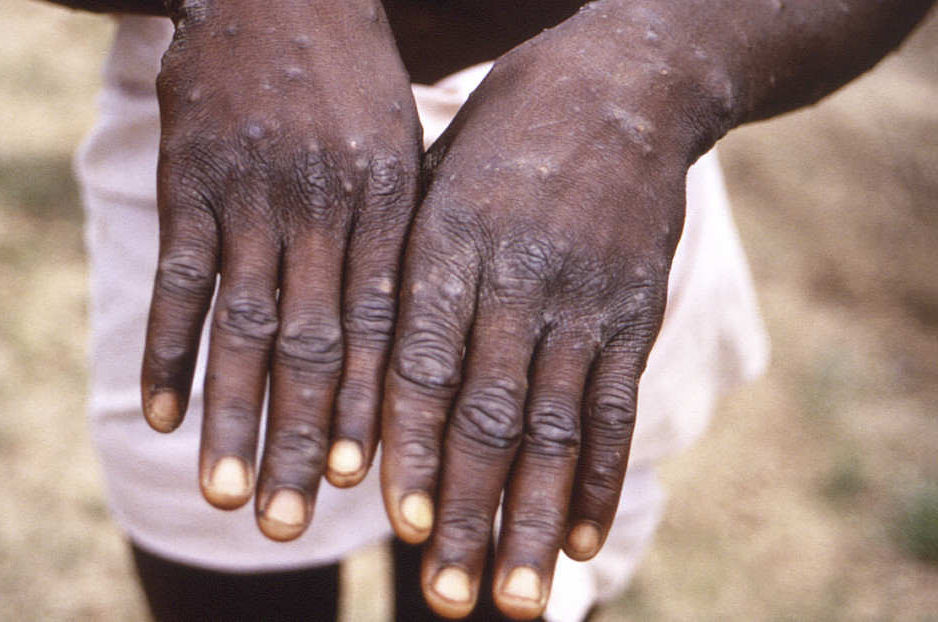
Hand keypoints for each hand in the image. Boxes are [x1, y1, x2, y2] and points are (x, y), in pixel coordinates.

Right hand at [141, 0, 420, 540]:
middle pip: (314, 344)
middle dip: (305, 438)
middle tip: (294, 522)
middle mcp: (322, 207)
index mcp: (387, 203)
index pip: (382, 326)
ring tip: (228, 493)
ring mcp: (251, 195)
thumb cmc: (354, 80)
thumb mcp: (403, 147)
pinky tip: (159, 413)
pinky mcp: (189, 180)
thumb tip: (407, 341)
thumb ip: (401, 238)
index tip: (367, 483)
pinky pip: (179, 278)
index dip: (373, 408)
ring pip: (243, 325)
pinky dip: (167, 349)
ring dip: (232, 415)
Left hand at [380, 12, 717, 617]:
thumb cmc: (504, 135)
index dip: (410, 446)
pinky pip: (616, 407)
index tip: (397, 523)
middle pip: (488, 414)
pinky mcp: (633, 313)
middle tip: (447, 599)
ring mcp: (583, 300)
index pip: (422, 362)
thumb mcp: (435, 177)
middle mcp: (517, 279)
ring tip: (514, 598)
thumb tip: (361, 376)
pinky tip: (580, 538)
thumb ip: (404, 270)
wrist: (625, 83)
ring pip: (554, 428)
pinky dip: (599, 478)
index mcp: (449, 242)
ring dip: (531, 520)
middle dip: (466, 513)